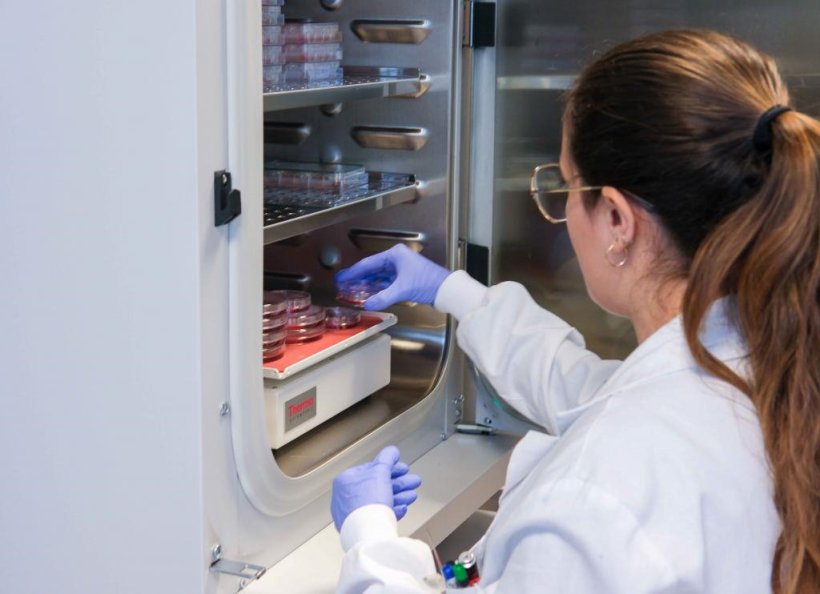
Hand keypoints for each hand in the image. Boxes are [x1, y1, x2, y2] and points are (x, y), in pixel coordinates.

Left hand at [331, 446, 421, 531]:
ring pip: (379, 501)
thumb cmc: (369, 501)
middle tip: (414, 482)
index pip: (371, 469)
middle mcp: (345, 497)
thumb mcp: (380, 472)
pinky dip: (391, 510)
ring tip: (412, 496)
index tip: (404, 469)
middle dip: (399, 484)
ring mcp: (352, 514)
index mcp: (345, 481)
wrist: (368, 533)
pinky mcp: (360, 528)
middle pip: (377, 485)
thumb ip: (387, 458)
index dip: (390, 468)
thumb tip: (392, 451)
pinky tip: (402, 508)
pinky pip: (377, 515)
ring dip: (398, 496)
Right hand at [334, 244, 450, 310]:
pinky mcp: (405, 278)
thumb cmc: (429, 282)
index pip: (368, 263)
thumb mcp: (402, 290)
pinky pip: (386, 282)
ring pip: (379, 276)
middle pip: (372, 268)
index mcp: (395, 255)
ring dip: (367, 283)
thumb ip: (383, 297)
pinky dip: (377, 287)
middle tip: (343, 284)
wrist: (447, 289)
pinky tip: (369, 294)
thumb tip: (368, 304)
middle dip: (357, 277)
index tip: (341, 277)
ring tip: (352, 290)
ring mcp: (401, 268)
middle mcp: (397, 259)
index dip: (353, 272)